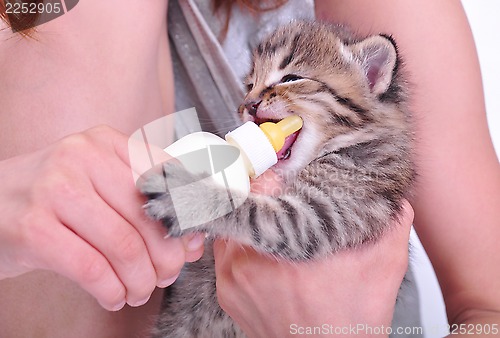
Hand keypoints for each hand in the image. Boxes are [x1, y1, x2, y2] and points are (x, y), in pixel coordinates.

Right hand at [0, 126, 203, 310]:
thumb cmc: (53, 198)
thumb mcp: (99, 186)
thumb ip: (146, 209)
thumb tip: (193, 244)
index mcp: (105, 142)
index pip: (168, 177)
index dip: (187, 217)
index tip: (189, 245)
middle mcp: (82, 157)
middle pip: (148, 218)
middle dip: (166, 259)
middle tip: (165, 276)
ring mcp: (55, 190)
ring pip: (124, 246)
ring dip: (140, 280)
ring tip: (138, 290)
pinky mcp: (34, 228)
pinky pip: (93, 269)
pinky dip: (112, 290)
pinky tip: (113, 296)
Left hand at [214, 171, 412, 337]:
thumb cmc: (350, 320)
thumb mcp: (384, 267)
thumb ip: (390, 222)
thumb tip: (390, 194)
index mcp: (290, 249)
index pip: (264, 186)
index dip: (275, 174)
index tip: (283, 172)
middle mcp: (251, 262)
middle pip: (245, 204)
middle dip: (263, 195)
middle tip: (279, 194)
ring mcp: (233, 278)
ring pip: (234, 225)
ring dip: (251, 218)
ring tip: (274, 221)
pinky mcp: (227, 291)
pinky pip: (226, 250)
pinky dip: (242, 242)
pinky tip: (264, 247)